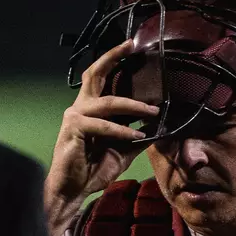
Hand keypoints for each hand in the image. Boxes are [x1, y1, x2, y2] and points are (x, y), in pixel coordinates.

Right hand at [45, 39, 159, 235]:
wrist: (74, 190)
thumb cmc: (94, 168)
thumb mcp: (124, 150)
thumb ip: (139, 135)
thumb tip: (162, 124)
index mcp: (92, 108)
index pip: (103, 77)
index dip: (115, 60)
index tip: (133, 45)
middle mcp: (81, 107)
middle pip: (96, 74)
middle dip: (113, 57)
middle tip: (132, 46)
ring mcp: (76, 116)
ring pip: (107, 102)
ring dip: (133, 106)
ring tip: (154, 112)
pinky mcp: (74, 130)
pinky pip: (102, 126)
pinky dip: (121, 130)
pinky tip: (136, 135)